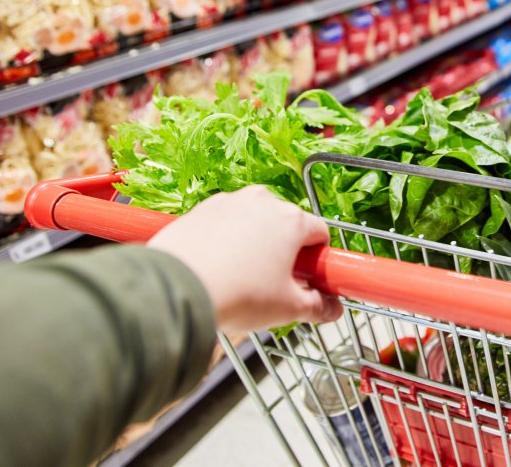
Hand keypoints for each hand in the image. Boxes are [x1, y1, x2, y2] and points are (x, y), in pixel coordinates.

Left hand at [148, 186, 342, 330]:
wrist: (178, 288)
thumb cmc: (238, 294)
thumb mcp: (288, 308)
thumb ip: (318, 307)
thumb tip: (333, 309)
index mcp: (291, 220)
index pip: (320, 232)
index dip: (317, 258)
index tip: (309, 277)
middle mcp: (262, 201)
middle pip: (286, 224)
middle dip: (285, 249)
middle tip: (274, 282)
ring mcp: (229, 202)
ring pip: (253, 221)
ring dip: (255, 242)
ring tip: (241, 276)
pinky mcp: (200, 208)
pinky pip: (223, 221)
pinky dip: (226, 238)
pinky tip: (217, 266)